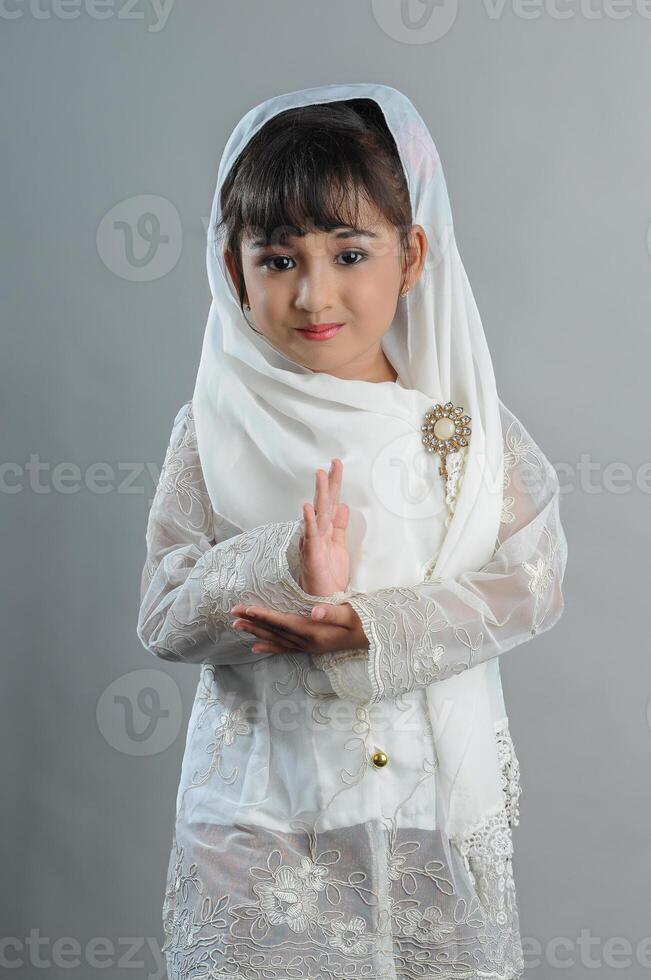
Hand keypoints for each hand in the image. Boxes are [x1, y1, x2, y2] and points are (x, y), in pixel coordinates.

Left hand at [228, 601, 368, 656]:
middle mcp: (306, 642)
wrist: (372, 639)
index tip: (246, 609)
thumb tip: (315, 611)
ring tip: (237, 626)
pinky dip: (268, 648)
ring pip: (275, 640)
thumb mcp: (351, 615)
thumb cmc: (363, 622)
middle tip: (233, 614)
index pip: (282, 622)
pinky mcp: (309, 648)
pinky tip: (255, 648)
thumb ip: (333, 612)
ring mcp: (306, 647)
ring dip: (256, 633)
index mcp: (313, 632)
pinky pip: (283, 649)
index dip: (263, 615)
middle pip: (274, 631)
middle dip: (253, 622)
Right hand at [299, 457, 350, 595]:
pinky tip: (307, 507)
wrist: (324, 600)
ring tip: (321, 475)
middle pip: (325, 503)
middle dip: (330, 482)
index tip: (337, 465)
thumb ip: (340, 526)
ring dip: (319, 494)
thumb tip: (344, 506)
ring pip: (318, 514)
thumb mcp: (339, 546)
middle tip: (334, 462)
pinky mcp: (312, 555)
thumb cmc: (329, 575)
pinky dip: (308, 521)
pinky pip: (310, 535)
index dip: (335, 485)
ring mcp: (313, 542)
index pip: (331, 503)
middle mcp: (318, 533)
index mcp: (326, 530)